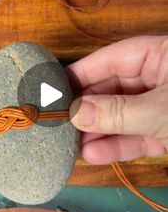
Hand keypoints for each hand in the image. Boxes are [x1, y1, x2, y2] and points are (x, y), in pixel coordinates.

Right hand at [68, 36, 167, 163]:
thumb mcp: (161, 111)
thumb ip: (118, 112)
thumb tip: (75, 113)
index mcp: (161, 56)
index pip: (112, 60)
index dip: (81, 74)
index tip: (54, 89)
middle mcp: (158, 79)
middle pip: (113, 91)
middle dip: (87, 110)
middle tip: (59, 124)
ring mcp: (161, 108)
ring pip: (122, 117)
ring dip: (98, 133)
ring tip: (70, 145)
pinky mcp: (165, 134)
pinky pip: (136, 136)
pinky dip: (117, 146)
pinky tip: (93, 155)